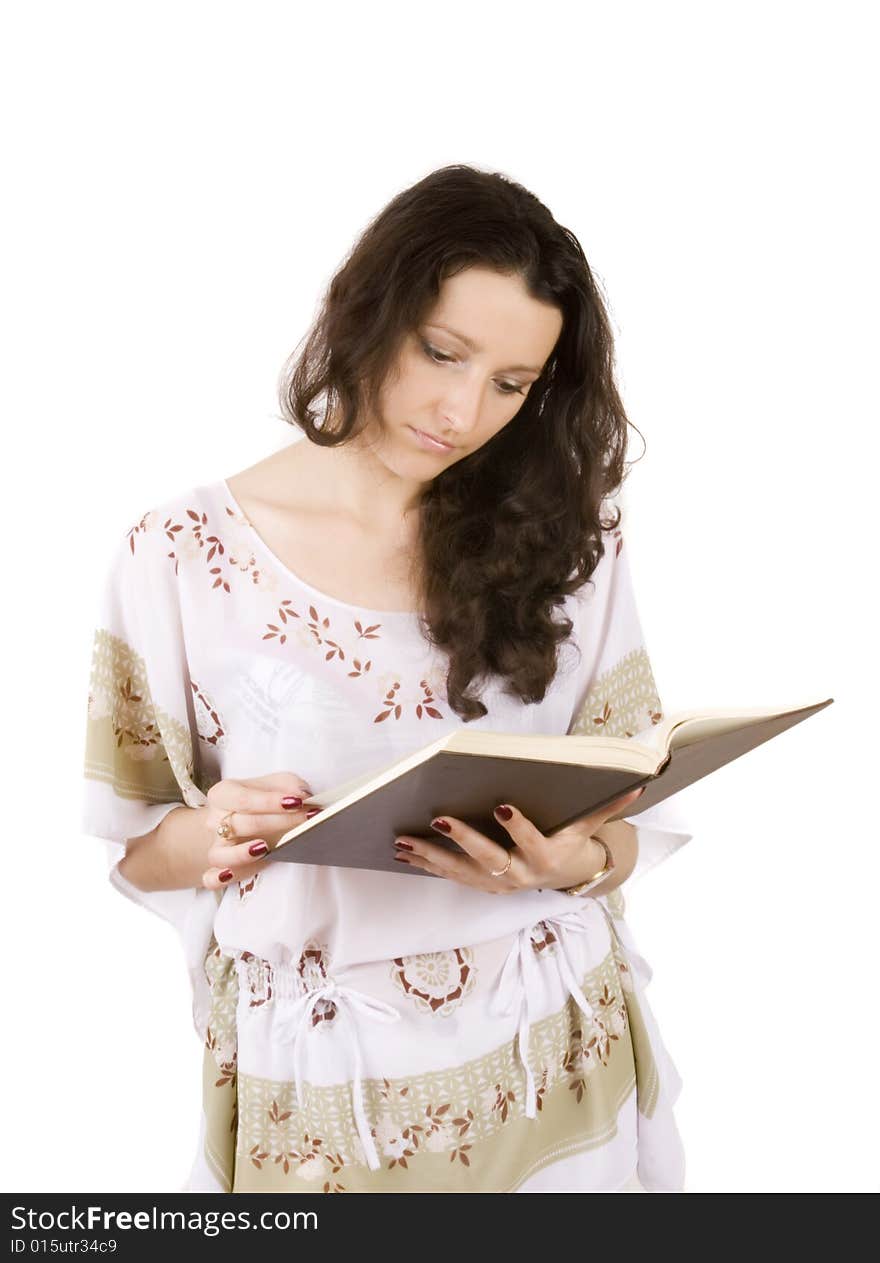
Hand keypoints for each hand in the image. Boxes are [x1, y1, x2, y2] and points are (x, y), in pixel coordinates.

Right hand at [201, 772, 320, 889]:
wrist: (248, 818)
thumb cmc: (263, 800)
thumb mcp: (278, 783)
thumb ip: (290, 786)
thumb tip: (302, 796)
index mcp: (224, 793)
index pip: (244, 799)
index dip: (270, 802)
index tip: (297, 802)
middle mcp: (215, 820)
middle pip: (241, 824)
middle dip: (276, 823)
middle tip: (304, 821)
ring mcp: (216, 846)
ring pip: (218, 855)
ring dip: (240, 854)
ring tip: (264, 849)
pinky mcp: (219, 869)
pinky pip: (209, 879)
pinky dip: (217, 879)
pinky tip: (229, 875)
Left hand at [392, 787, 645, 894]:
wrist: (563, 879)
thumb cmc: (571, 842)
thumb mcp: (589, 827)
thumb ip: (607, 807)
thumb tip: (639, 785)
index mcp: (546, 858)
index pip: (532, 842)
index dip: (518, 827)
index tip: (502, 806)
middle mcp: (519, 875)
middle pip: (489, 859)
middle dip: (463, 840)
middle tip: (439, 818)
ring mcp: (497, 883)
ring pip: (460, 871)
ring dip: (430, 855)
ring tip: (403, 839)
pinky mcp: (480, 884)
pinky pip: (450, 875)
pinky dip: (425, 863)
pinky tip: (402, 850)